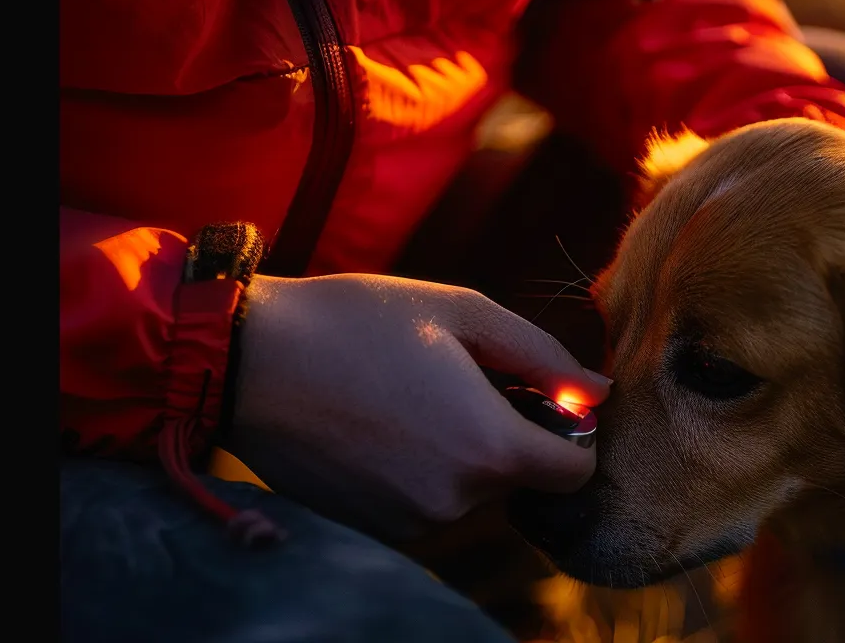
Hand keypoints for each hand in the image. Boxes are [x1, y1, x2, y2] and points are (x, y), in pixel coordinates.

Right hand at [225, 273, 611, 540]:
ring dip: (456, 454)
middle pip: (517, 482)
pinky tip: (379, 425)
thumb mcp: (462, 314)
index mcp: (488, 448)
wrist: (245, 361)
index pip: (575, 475)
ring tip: (407, 396)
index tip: (537, 399)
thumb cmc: (357, 322)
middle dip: (503, 436)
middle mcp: (454, 502)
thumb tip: (599, 393)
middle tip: (454, 380)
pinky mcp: (371, 530)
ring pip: (468, 493)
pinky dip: (416, 472)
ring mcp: (409, 524)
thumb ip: (542, 357)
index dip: (568, 436)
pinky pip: (423, 505)